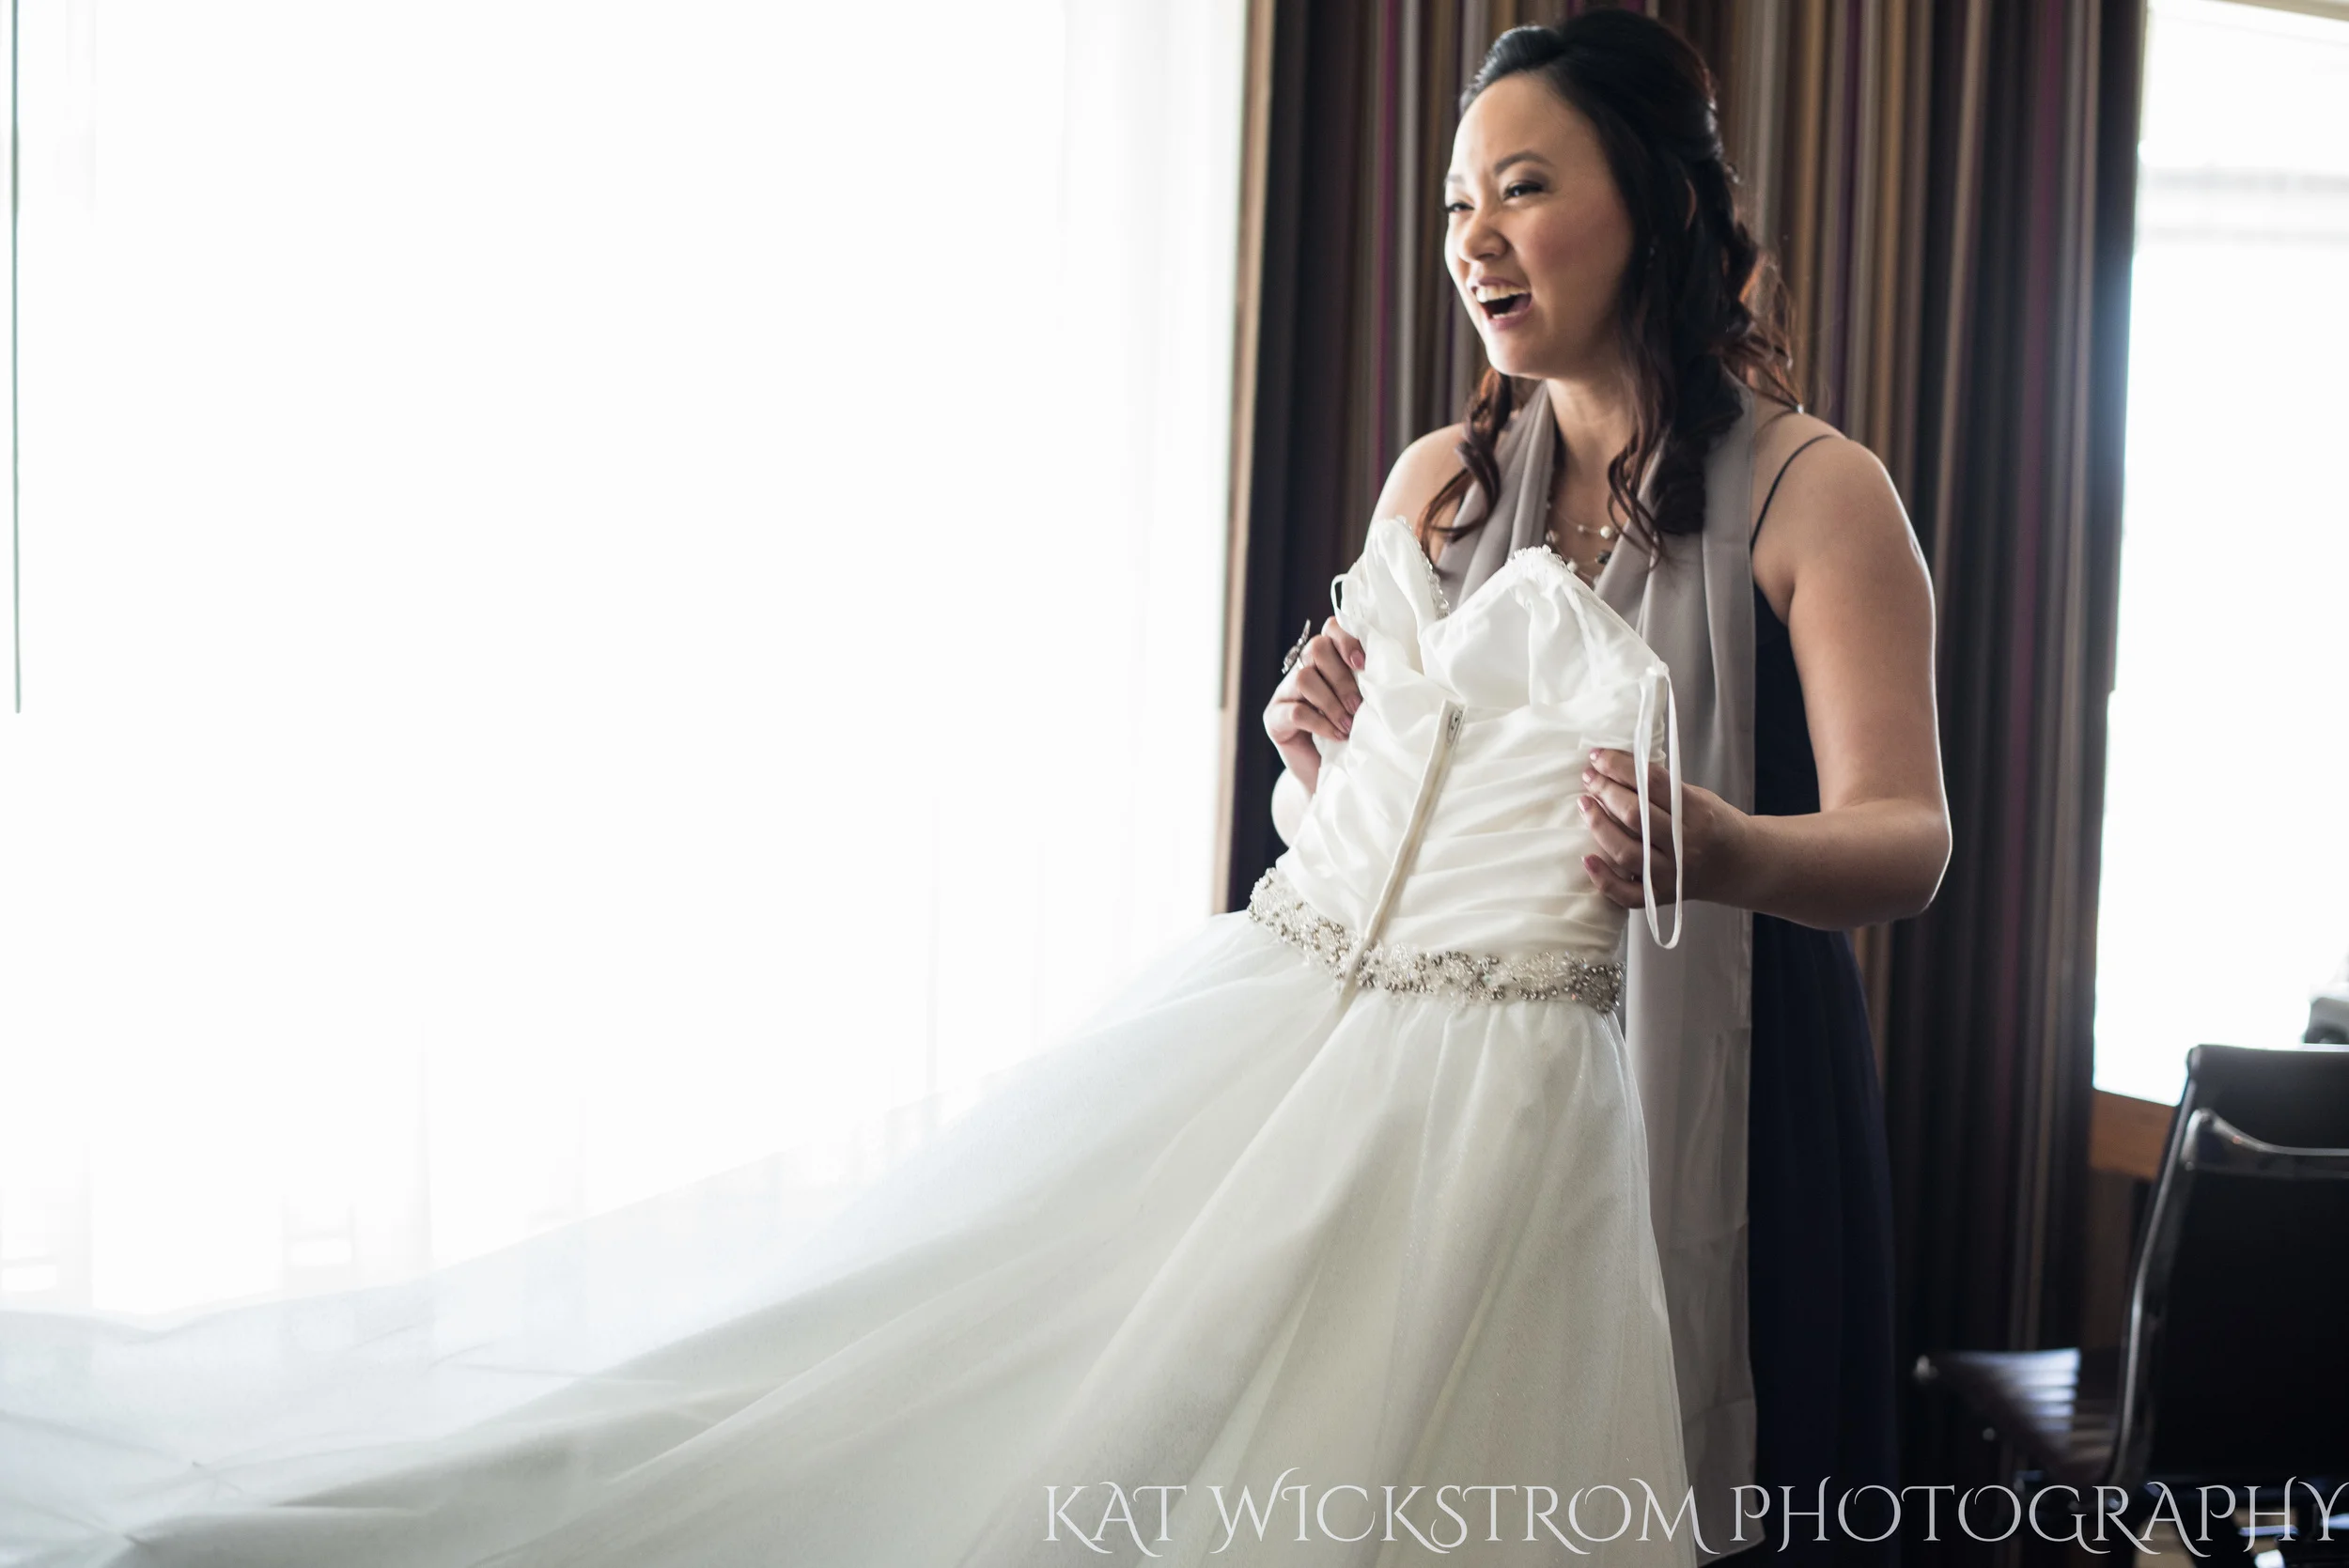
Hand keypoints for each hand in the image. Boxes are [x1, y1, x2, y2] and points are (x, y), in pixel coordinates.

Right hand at [1263, 616, 1364, 792]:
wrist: (1329, 779)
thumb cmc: (1351, 740)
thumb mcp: (1362, 706)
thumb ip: (1365, 684)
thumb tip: (1388, 671)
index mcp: (1324, 662)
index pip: (1330, 630)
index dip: (1346, 640)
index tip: (1363, 665)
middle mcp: (1300, 670)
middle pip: (1316, 649)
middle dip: (1342, 678)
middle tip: (1358, 706)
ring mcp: (1283, 694)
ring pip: (1304, 678)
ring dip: (1331, 703)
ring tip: (1348, 725)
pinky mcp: (1274, 719)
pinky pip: (1296, 711)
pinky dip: (1321, 723)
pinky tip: (1336, 736)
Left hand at [1575, 748, 1744, 909]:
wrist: (1739, 864)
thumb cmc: (1714, 824)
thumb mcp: (1699, 797)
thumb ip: (1663, 788)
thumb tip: (1615, 767)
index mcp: (1697, 814)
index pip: (1651, 783)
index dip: (1619, 766)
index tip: (1598, 756)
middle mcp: (1685, 846)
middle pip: (1634, 815)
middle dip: (1605, 790)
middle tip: (1590, 777)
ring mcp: (1672, 874)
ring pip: (1624, 850)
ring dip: (1598, 825)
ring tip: (1585, 804)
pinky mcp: (1660, 896)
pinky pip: (1625, 893)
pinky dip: (1603, 878)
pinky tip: (1587, 858)